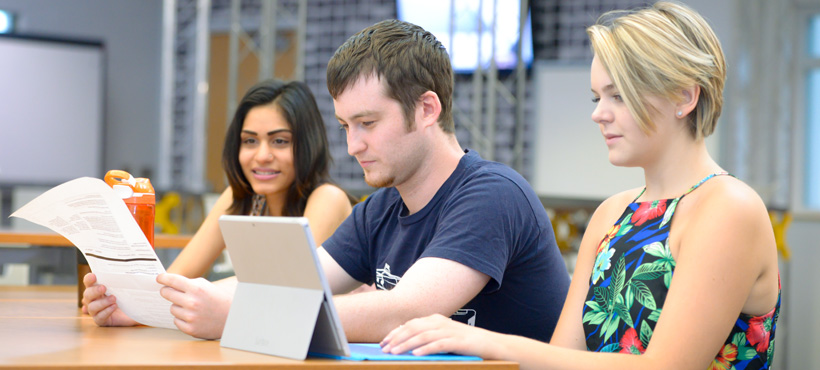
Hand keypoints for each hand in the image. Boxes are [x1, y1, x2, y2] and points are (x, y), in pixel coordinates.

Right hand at [81, 272, 137, 326]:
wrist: (134, 313)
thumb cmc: (128, 298)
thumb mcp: (127, 289)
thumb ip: (125, 282)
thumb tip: (136, 276)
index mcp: (97, 289)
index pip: (89, 282)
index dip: (89, 279)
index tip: (93, 276)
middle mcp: (94, 299)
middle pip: (87, 294)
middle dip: (94, 290)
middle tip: (104, 288)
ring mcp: (96, 311)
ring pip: (92, 307)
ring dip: (102, 302)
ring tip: (113, 298)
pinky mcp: (101, 320)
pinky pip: (99, 317)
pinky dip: (106, 311)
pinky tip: (113, 307)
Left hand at [157, 273, 231, 339]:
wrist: (232, 318)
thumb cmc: (219, 300)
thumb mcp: (206, 286)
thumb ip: (188, 284)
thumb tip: (169, 284)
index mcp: (196, 288)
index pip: (173, 280)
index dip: (163, 278)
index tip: (159, 278)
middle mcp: (191, 302)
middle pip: (167, 294)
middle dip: (166, 291)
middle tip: (168, 291)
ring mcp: (190, 316)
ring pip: (172, 308)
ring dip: (178, 307)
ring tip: (191, 307)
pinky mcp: (190, 328)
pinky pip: (176, 321)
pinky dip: (182, 319)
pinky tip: (193, 316)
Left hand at [379, 313, 494, 357]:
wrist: (493, 345)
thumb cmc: (467, 344)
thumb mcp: (444, 337)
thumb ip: (428, 338)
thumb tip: (407, 346)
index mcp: (436, 319)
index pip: (411, 324)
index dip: (395, 332)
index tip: (383, 342)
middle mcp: (442, 322)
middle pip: (414, 328)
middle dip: (397, 338)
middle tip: (384, 349)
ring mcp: (451, 331)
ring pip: (424, 336)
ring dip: (407, 344)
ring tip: (395, 352)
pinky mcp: (460, 341)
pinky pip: (440, 344)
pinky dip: (427, 349)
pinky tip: (416, 355)